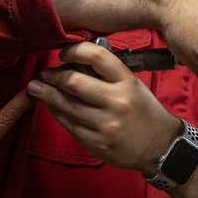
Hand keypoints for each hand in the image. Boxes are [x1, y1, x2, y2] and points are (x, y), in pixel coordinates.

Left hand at [26, 41, 180, 172]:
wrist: (161, 147)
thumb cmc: (145, 111)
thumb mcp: (134, 86)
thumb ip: (109, 74)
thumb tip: (75, 62)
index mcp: (127, 82)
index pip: (96, 56)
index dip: (74, 51)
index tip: (63, 53)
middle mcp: (116, 101)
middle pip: (74, 81)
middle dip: (54, 75)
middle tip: (45, 73)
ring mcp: (106, 124)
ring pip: (66, 104)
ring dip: (47, 94)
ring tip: (36, 87)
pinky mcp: (97, 143)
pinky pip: (69, 124)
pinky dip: (56, 112)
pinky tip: (51, 106)